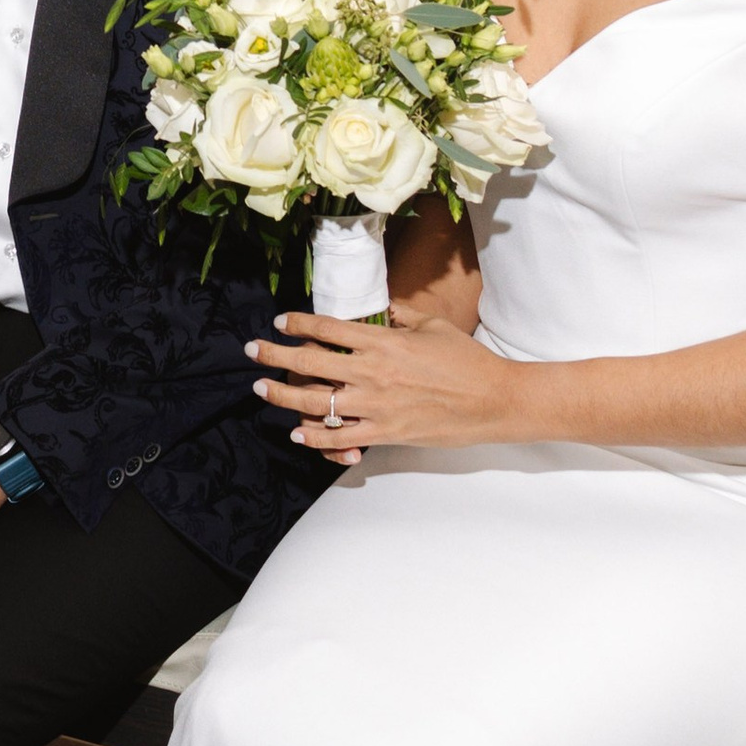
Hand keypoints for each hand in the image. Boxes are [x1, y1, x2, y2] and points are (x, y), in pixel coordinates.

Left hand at [250, 303, 517, 463]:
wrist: (493, 400)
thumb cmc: (466, 360)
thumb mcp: (433, 326)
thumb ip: (403, 316)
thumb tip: (385, 308)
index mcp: (384, 341)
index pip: (329, 328)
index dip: (299, 323)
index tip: (281, 321)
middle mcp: (373, 372)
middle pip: (310, 363)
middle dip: (275, 356)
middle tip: (252, 351)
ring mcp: (377, 406)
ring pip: (317, 403)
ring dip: (283, 396)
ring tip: (261, 389)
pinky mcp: (386, 433)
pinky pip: (342, 437)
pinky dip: (316, 436)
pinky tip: (297, 432)